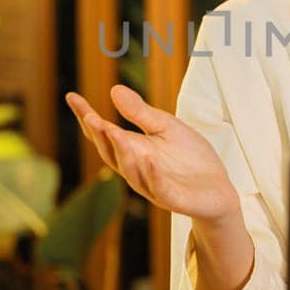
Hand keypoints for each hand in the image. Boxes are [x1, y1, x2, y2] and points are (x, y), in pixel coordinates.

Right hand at [64, 85, 240, 222]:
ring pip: (131, 170)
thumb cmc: (189, 159)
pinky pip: (159, 187)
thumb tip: (114, 90)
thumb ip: (141, 113)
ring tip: (113, 131)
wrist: (218, 191)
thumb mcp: (167, 128)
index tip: (71, 97)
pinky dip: (153, 175)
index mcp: (133, 150)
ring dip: (121, 152)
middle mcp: (137, 169)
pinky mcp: (173, 199)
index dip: (86, 116)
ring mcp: (153, 185)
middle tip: (89, 117)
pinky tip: (148, 159)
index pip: (104, 133)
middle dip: (99, 136)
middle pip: (111, 153)